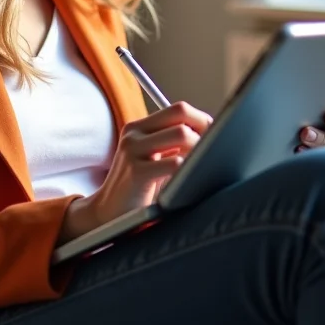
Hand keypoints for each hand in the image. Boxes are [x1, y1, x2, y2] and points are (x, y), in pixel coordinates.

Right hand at [59, 102, 212, 242]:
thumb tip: (212, 135)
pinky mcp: (137, 172)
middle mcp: (134, 134)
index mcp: (138, 127)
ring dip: (202, 149)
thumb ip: (171, 145)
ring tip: (207, 165)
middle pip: (181, 113)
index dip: (202, 119)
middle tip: (217, 148)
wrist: (107, 216)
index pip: (178, 109)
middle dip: (205, 128)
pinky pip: (175, 163)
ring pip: (182, 135)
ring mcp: (133, 151)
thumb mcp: (151, 159)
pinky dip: (191, 170)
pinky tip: (195, 180)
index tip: (216, 135)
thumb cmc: (138, 189)